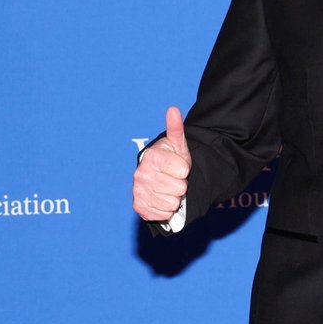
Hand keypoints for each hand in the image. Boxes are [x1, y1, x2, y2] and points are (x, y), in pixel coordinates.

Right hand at [132, 106, 191, 221]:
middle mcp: (141, 174)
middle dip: (180, 185)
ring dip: (174, 198)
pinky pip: (163, 214)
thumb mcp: (178, 145)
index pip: (183, 170)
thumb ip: (176, 128)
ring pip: (172, 203)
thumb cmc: (171, 160)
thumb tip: (173, 109)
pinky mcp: (139, 206)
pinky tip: (162, 199)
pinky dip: (166, 210)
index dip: (184, 170)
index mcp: (151, 157)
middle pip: (179, 188)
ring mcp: (138, 191)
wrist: (159, 178)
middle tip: (173, 180)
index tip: (179, 167)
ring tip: (168, 189)